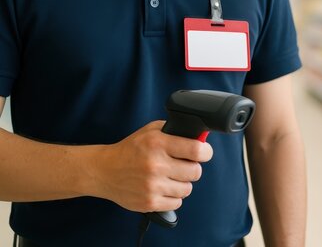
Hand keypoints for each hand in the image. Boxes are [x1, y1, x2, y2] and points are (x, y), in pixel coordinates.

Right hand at [89, 121, 212, 212]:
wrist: (104, 170)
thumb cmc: (130, 149)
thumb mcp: (150, 131)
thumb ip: (174, 130)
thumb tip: (199, 135)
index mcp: (158, 144)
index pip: (196, 150)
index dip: (205, 152)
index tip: (204, 152)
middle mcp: (156, 165)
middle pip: (195, 172)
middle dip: (192, 168)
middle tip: (183, 165)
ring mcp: (152, 186)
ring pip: (187, 189)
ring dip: (182, 183)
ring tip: (170, 177)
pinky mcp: (149, 202)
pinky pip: (177, 203)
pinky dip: (173, 197)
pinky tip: (163, 188)